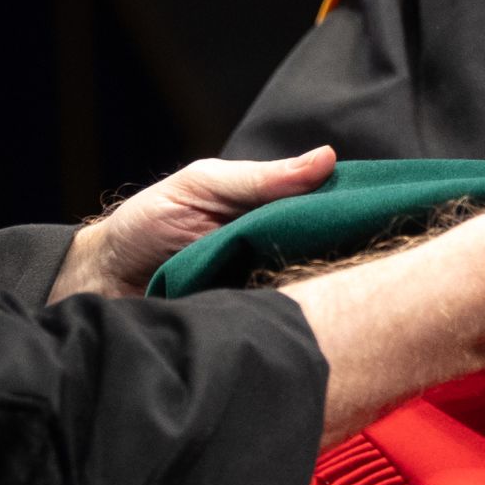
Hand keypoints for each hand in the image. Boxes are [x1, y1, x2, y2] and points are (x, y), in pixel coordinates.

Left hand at [52, 148, 338, 300]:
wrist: (100, 282)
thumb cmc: (147, 224)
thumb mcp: (203, 186)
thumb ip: (261, 179)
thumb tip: (328, 157)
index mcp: (273, 214)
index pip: (331, 212)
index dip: (357, 213)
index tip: (384, 214)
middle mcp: (276, 252)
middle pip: (330, 255)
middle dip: (347, 256)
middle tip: (366, 258)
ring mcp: (265, 292)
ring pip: (310, 293)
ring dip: (317, 290)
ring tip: (335, 288)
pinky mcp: (249, 327)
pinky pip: (279, 325)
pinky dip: (287, 321)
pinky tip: (300, 319)